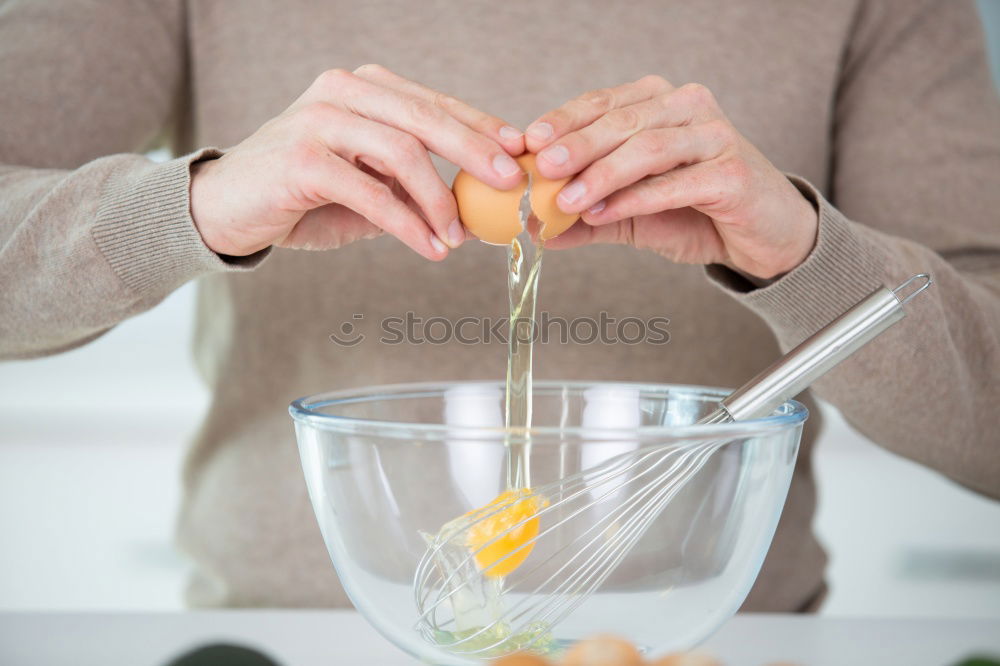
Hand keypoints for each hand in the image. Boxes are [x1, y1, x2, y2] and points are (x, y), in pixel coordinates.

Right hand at [190, 64, 524, 259]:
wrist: (226, 210)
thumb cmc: (304, 196)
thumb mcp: (367, 181)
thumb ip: (411, 180)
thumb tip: (476, 198)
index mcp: (363, 88)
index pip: (435, 103)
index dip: (481, 126)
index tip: (518, 153)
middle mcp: (342, 91)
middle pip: (426, 119)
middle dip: (476, 152)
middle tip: (510, 185)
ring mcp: (320, 119)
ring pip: (403, 153)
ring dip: (440, 201)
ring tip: (459, 236)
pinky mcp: (303, 159)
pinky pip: (372, 193)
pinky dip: (408, 225)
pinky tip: (431, 249)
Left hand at [525, 76, 817, 279]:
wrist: (761, 238)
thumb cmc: (696, 213)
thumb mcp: (631, 215)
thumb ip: (585, 216)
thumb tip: (534, 228)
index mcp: (659, 103)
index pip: (602, 103)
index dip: (563, 120)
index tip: (528, 142)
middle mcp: (688, 108)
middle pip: (622, 122)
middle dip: (576, 146)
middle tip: (539, 169)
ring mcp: (715, 136)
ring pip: (648, 147)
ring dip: (601, 175)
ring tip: (564, 201)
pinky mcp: (733, 173)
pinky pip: (676, 182)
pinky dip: (635, 198)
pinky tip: (602, 213)